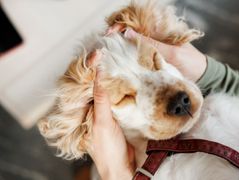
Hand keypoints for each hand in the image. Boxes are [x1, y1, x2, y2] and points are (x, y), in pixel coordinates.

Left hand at [88, 51, 133, 179]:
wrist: (122, 167)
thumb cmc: (107, 149)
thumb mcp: (103, 122)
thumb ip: (100, 99)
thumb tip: (99, 75)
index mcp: (85, 109)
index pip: (86, 84)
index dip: (91, 68)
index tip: (100, 53)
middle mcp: (95, 107)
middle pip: (97, 84)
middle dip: (103, 69)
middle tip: (112, 52)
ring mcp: (107, 110)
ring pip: (109, 89)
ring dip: (115, 77)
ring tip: (121, 60)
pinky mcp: (119, 113)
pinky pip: (119, 97)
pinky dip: (124, 88)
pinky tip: (129, 79)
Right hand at [107, 25, 206, 81]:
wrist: (202, 77)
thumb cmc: (191, 62)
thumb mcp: (172, 52)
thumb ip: (151, 43)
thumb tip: (127, 33)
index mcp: (160, 30)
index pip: (135, 23)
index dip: (121, 25)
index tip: (110, 33)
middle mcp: (154, 38)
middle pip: (130, 33)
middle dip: (116, 37)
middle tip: (105, 45)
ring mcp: (152, 50)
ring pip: (131, 46)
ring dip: (119, 48)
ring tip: (107, 54)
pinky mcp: (151, 62)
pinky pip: (136, 57)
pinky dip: (126, 60)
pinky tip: (118, 64)